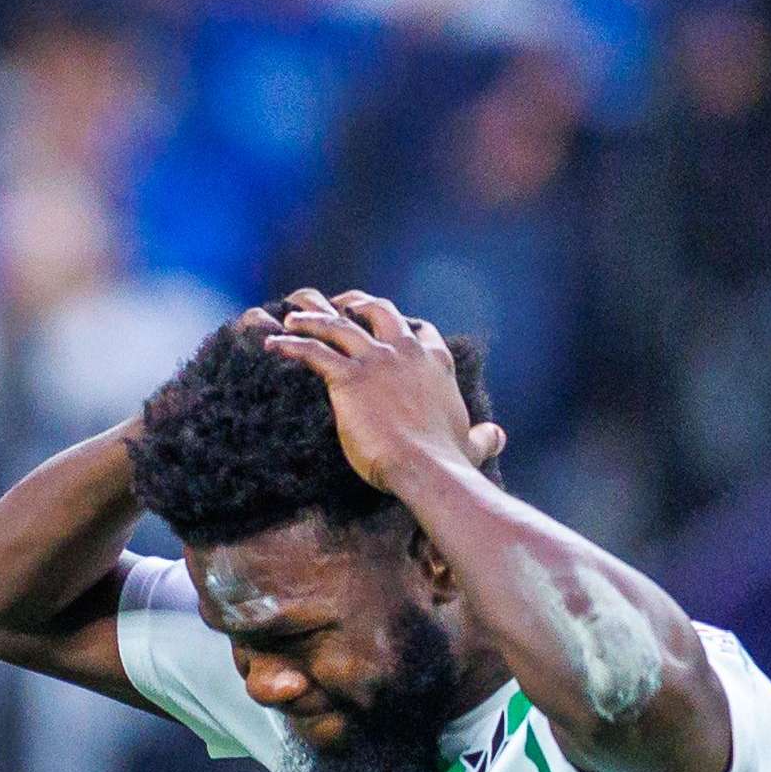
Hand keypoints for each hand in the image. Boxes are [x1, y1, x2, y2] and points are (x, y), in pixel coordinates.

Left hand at [259, 290, 506, 491]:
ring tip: (293, 316)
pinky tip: (272, 343)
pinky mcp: (349, 378)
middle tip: (335, 303)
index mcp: (436, 363)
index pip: (419, 329)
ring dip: (312, 317)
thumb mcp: (474, 444)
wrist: (427, 469)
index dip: (401, 322)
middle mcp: (407, 352)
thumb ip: (484, 436)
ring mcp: (377, 362)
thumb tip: (498, 434)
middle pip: (377, 310)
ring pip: (337, 324)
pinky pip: (312, 351)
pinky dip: (289, 344)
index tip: (383, 321)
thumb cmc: (448, 461)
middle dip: (354, 302)